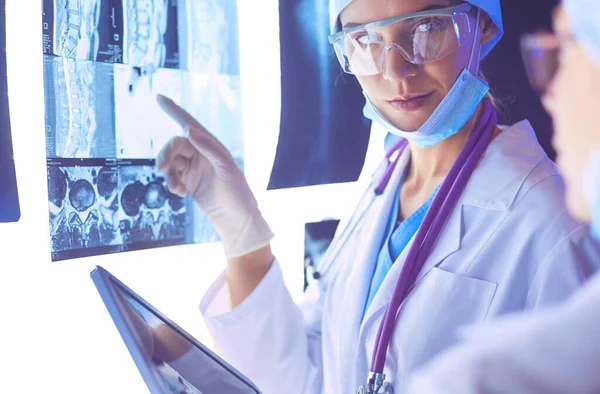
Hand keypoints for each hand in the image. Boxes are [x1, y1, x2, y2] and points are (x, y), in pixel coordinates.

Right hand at [156, 94, 272, 258]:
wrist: (238, 221)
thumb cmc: (238, 193)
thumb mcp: (227, 169)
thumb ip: (209, 148)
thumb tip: (189, 130)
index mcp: (213, 146)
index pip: (190, 124)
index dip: (174, 111)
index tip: (158, 97)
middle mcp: (203, 154)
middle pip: (175, 144)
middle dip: (166, 154)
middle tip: (161, 168)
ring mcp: (195, 168)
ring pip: (171, 162)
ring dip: (169, 173)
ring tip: (177, 189)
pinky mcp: (189, 182)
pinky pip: (173, 176)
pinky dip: (172, 183)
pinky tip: (181, 193)